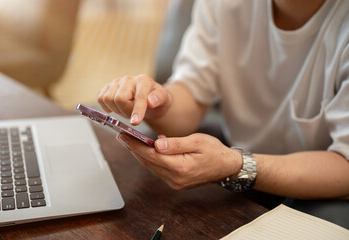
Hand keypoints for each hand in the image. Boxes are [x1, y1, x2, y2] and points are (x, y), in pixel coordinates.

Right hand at [97, 74, 171, 125]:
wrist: (150, 100)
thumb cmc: (157, 101)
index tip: (135, 122)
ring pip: (107, 99)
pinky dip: (106, 106)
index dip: (137, 111)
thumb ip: (159, 98)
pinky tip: (116, 108)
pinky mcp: (108, 87)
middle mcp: (129, 79)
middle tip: (133, 115)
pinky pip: (100, 98)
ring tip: (127, 110)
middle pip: (119, 99)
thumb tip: (151, 101)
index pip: (138, 97)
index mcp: (144, 80)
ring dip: (116, 110)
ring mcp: (117, 82)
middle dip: (126, 111)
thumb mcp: (164, 100)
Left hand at [117, 133, 241, 189]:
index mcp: (181, 167)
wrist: (226, 167)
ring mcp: (175, 182)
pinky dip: (150, 159)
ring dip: (140, 154)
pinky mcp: (175, 182)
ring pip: (151, 166)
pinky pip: (158, 169)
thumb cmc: (214, 151)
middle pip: (148, 162)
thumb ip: (176, 144)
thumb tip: (157, 143)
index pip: (151, 155)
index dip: (135, 145)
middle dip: (134, 149)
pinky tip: (146, 149)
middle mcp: (175, 178)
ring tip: (129, 141)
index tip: (123, 136)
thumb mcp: (198, 141)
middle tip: (122, 136)